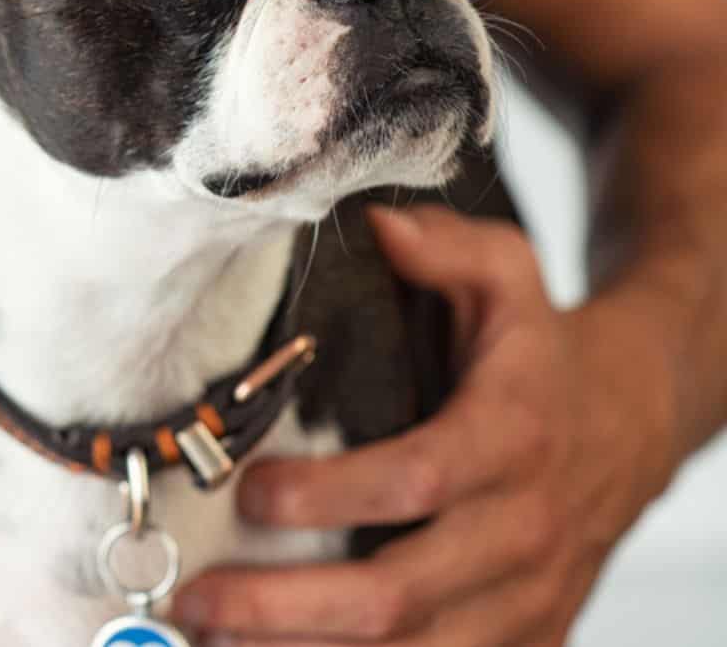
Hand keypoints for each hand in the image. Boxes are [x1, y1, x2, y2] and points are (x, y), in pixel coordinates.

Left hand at [174, 205, 678, 646]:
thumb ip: (444, 246)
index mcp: (511, 437)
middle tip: (197, 598)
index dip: (329, 496)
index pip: (416, 480)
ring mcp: (525, 596)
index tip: (247, 491)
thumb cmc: (541, 350)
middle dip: (288, 605)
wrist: (635, 421)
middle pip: (400, 593)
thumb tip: (377, 228)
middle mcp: (521, 529)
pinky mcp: (524, 637)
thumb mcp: (508, 274)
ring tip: (215, 645)